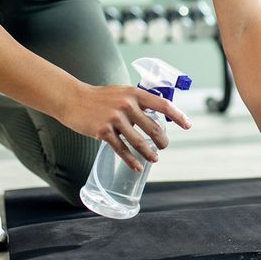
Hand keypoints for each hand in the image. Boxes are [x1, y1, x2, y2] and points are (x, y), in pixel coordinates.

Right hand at [56, 84, 192, 171]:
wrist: (73, 99)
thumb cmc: (100, 97)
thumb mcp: (122, 92)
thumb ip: (138, 102)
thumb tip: (156, 115)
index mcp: (134, 94)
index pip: (163, 105)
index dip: (178, 116)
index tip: (187, 126)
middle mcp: (127, 105)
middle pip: (153, 127)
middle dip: (162, 140)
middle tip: (164, 146)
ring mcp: (115, 119)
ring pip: (138, 141)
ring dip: (149, 153)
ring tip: (155, 158)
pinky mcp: (103, 131)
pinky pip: (121, 149)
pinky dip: (131, 160)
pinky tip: (138, 167)